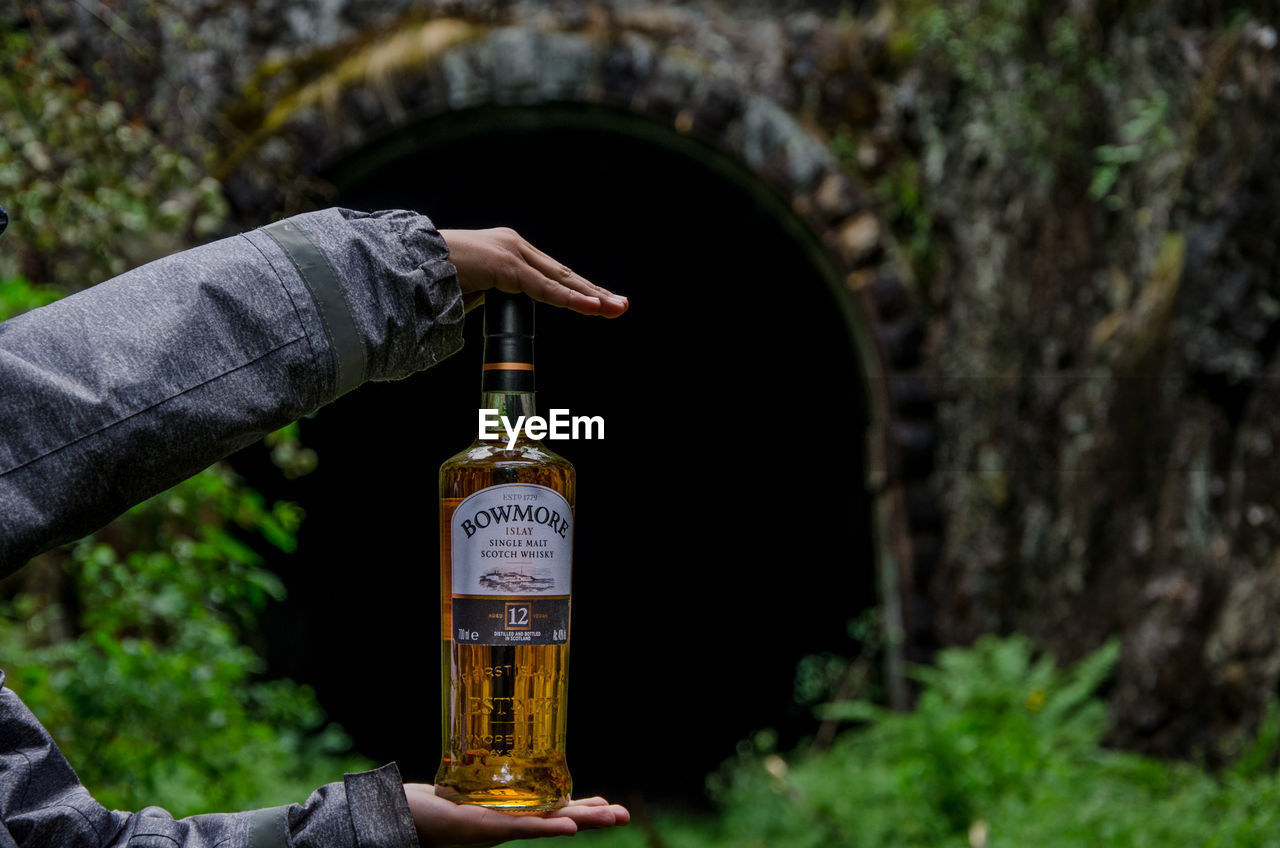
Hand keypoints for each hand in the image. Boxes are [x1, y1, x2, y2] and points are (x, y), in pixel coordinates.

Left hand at [403, 784, 630, 846]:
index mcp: (510, 812)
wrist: (400, 818)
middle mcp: (508, 822)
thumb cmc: (429, 803)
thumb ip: (482, 773)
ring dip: (581, 821)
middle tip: (625, 814)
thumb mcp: (463, 786)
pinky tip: (568, 827)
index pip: (553, 809)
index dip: (582, 807)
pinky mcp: (483, 828)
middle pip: (559, 819)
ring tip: (610, 817)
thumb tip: (493, 743)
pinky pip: (520, 827)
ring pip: (548, 823)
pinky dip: (546, 826)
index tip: (610, 803)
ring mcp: (498, 827)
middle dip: (593, 817)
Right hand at [440, 228, 628, 317]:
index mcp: (508, 252)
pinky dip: (571, 299)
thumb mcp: (471, 290)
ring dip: (591, 297)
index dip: (577, 290)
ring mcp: (511, 253)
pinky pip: (545, 288)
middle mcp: (515, 246)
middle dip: (594, 292)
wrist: (407, 266)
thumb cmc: (432, 280)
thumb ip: (491, 297)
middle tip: (621, 305)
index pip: (552, 274)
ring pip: (560, 280)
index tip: (601, 302)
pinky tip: (593, 307)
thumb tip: (499, 312)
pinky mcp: (506, 264)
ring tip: (616, 308)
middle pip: (563, 275)